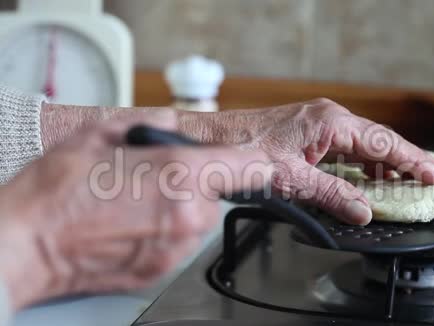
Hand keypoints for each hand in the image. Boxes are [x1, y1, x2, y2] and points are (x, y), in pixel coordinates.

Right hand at [0, 113, 270, 309]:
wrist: (26, 244)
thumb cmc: (57, 191)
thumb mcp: (102, 132)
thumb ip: (151, 122)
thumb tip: (172, 125)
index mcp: (180, 174)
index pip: (249, 167)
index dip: (253, 161)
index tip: (256, 162)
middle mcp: (187, 214)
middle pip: (216, 193)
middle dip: (192, 183)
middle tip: (151, 179)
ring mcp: (177, 247)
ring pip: (197, 219)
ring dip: (177, 209)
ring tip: (132, 204)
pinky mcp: (163, 270)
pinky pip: (179, 243)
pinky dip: (163, 232)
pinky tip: (129, 225)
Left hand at [211, 98, 433, 224]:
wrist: (215, 140)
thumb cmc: (245, 150)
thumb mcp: (291, 179)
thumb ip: (331, 195)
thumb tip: (364, 212)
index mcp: (330, 122)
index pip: (383, 143)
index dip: (414, 161)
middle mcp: (329, 118)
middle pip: (379, 142)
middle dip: (406, 162)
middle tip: (432, 183)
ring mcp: (320, 124)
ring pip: (365, 146)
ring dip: (385, 166)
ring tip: (408, 186)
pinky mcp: (311, 133)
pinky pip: (348, 149)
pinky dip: (364, 166)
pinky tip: (371, 181)